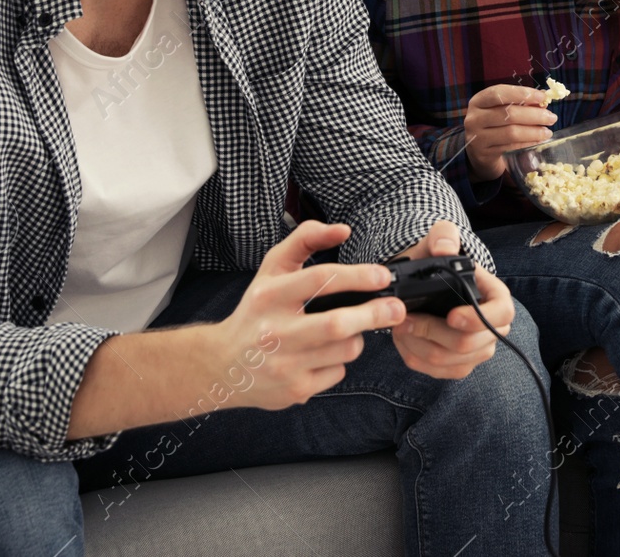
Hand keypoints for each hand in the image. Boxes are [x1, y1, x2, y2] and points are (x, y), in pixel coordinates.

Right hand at [214, 220, 403, 409]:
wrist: (222, 365)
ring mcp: (284, 364)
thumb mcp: (272, 270)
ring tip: (347, 330)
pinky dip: (339, 361)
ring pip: (345, 349)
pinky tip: (322, 355)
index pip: (320, 280)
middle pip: (337, 324)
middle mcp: (274, 331)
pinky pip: (338, 372)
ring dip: (357, 337)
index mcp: (269, 296)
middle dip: (375, 314)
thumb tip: (342, 230)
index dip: (358, 276)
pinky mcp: (295, 390)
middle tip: (396, 308)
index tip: (382, 276)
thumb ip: (305, 240)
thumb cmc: (256, 311)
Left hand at [392, 221, 511, 378]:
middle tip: (403, 318)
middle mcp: (493, 327)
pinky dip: (414, 357)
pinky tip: (402, 339)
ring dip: (418, 345)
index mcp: (496, 296)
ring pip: (448, 361)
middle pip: (468, 344)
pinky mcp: (458, 365)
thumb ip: (443, 236)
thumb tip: (444, 249)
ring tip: (399, 325)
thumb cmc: (436, 260)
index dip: (478, 319)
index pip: (502, 313)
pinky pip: (437, 372)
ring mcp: (477, 349)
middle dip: (431, 333)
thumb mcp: (439, 240)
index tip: (451, 316)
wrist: (424, 281)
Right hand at [462, 84, 555, 181]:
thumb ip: (520, 102)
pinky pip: (511, 147)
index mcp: (478, 101)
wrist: (478, 150)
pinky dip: (527, 143)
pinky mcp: (485, 153)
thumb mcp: (502, 108)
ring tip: (548, 131)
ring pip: (511, 133)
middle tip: (552, 117)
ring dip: (534, 132)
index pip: (498, 93)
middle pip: (508, 114)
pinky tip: (538, 141)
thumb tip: (543, 100)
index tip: (542, 97)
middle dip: (534, 115)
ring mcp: (477, 137)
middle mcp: (474, 118)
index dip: (522, 93)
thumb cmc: (495, 124)